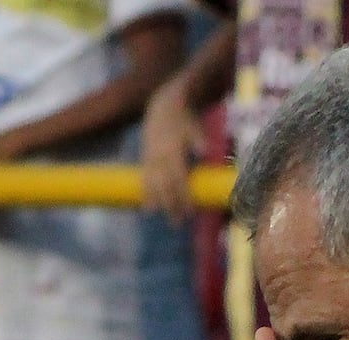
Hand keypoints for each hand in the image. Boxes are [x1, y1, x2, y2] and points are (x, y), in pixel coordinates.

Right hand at [142, 78, 206, 218]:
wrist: (162, 107)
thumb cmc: (183, 120)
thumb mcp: (193, 126)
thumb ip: (198, 139)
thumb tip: (204, 150)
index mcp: (173, 151)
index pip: (178, 179)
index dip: (183, 197)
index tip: (190, 211)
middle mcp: (159, 157)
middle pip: (165, 186)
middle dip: (171, 205)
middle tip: (178, 223)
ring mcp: (150, 159)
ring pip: (152, 184)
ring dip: (157, 202)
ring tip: (160, 218)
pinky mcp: (145, 159)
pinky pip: (144, 180)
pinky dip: (145, 194)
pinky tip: (148, 208)